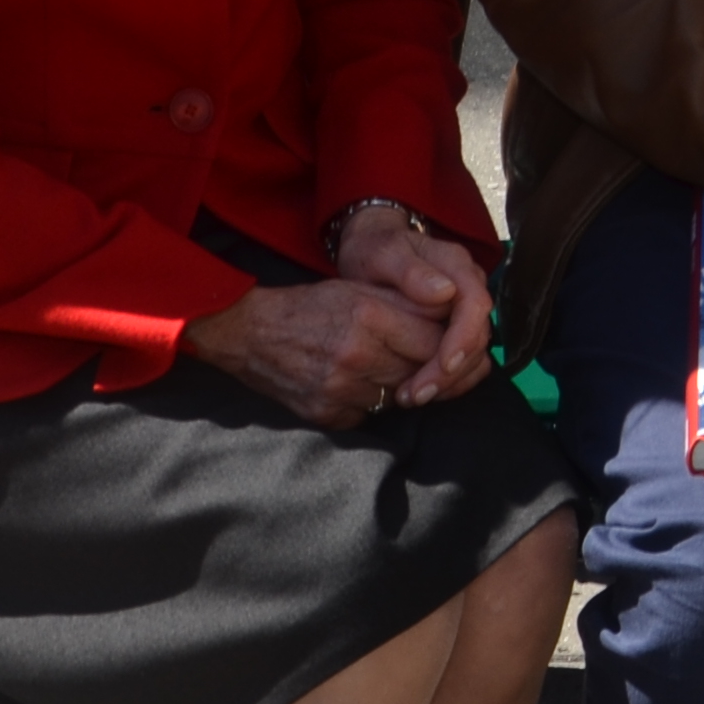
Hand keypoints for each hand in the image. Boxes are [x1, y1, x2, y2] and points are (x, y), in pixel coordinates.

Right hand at [183, 273, 452, 428]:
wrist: (251, 334)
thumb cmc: (311, 306)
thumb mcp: (358, 288)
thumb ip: (407, 300)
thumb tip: (452, 309)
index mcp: (368, 316)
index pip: (433, 342)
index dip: (447, 344)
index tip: (449, 343)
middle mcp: (355, 355)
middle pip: (419, 372)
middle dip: (428, 367)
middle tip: (424, 359)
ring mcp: (339, 389)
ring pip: (398, 396)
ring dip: (400, 385)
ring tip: (385, 366)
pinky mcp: (326, 414)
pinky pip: (369, 415)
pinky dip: (370, 402)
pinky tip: (358, 384)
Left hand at [332, 204, 496, 409]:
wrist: (371, 246)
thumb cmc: (374, 248)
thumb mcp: (382, 253)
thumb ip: (410, 271)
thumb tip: (445, 293)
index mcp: (456, 266)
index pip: (475, 306)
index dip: (463, 339)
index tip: (442, 366)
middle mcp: (468, 287)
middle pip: (479, 337)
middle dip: (452, 372)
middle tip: (416, 394)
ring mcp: (463, 309)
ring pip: (475, 353)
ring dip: (450, 382)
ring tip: (413, 397)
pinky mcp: (453, 327)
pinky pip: (464, 359)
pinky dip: (448, 381)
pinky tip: (421, 391)